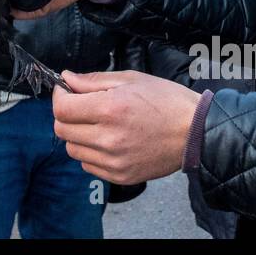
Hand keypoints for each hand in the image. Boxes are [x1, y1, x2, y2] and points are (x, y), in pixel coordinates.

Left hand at [52, 70, 200, 184]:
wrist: (196, 133)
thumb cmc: (167, 101)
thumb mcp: (131, 79)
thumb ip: (93, 80)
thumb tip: (66, 78)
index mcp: (110, 109)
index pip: (62, 109)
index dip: (59, 96)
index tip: (66, 90)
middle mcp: (108, 138)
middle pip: (62, 130)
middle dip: (66, 115)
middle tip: (80, 106)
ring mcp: (114, 161)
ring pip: (73, 150)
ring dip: (77, 135)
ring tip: (97, 124)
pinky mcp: (120, 176)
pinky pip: (88, 166)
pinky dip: (91, 153)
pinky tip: (107, 141)